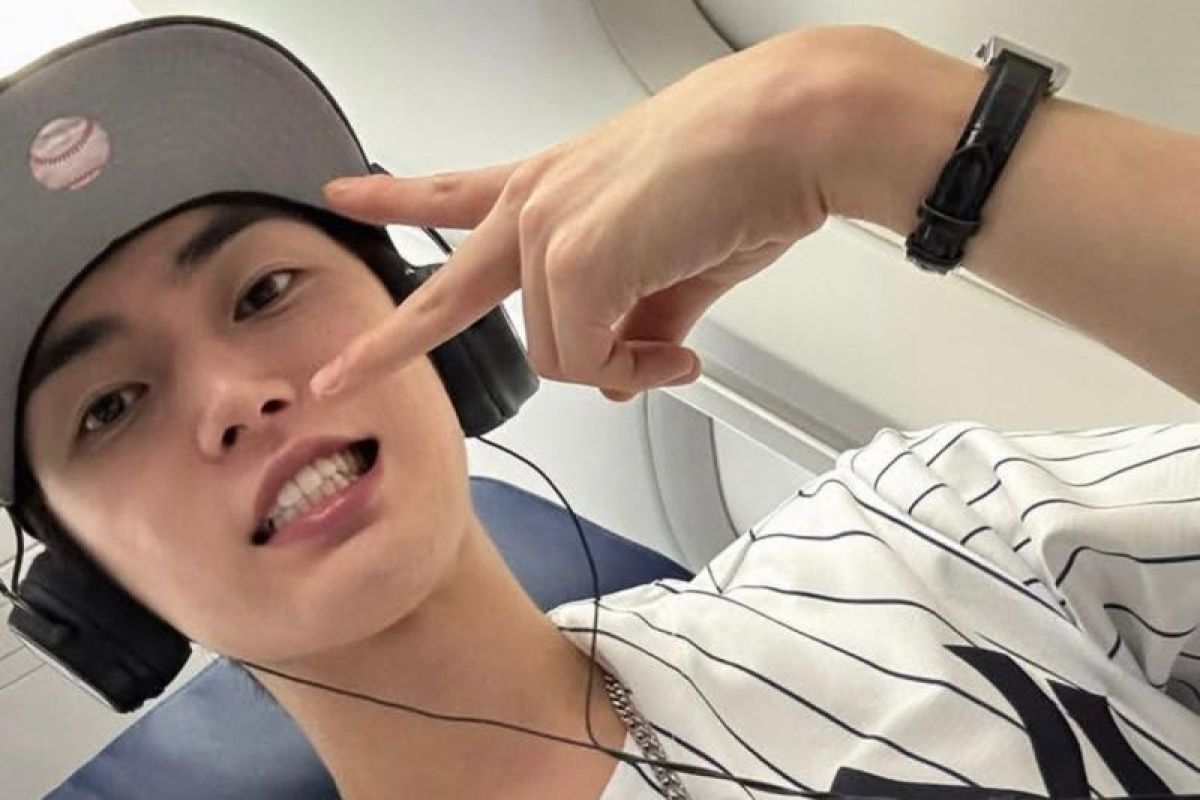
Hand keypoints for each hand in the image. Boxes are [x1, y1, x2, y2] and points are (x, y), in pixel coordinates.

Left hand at [308, 27, 914, 402]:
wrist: (793, 131)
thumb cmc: (746, 169)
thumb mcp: (677, 260)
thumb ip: (639, 322)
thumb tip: (627, 377)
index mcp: (554, 185)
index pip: (455, 192)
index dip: (397, 201)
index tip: (346, 198)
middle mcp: (539, 204)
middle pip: (445, 292)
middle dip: (386, 345)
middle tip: (333, 380)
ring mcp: (549, 231)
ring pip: (555, 354)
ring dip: (619, 364)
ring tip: (675, 348)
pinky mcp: (575, 261)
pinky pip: (589, 361)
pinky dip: (636, 370)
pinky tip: (676, 351)